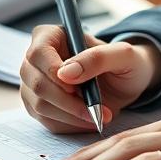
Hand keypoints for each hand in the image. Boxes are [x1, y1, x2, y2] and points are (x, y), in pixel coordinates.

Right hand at [19, 25, 160, 133]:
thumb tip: (65, 73)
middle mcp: (37, 59)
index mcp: (52, 35)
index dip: (54, 73)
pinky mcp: (38, 105)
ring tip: (99, 114)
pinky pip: (46, 120)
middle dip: (68, 102)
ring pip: (40, 105)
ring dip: (72, 115)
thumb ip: (97, 58)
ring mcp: (33, 83)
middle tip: (98, 109)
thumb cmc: (126, 63)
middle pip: (37, 83)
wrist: (127, 83)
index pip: (38, 53)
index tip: (75, 88)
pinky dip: (70, 124)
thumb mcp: (123, 55)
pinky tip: (89, 119)